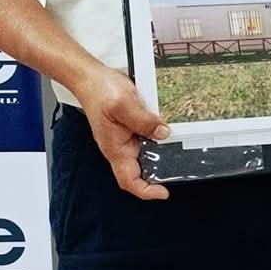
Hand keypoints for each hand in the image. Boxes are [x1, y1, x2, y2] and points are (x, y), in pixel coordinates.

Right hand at [74, 66, 170, 201]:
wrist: (90, 77)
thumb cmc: (99, 91)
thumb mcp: (124, 104)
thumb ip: (144, 121)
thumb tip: (163, 133)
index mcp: (115, 148)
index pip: (129, 181)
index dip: (146, 191)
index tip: (163, 192)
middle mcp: (120, 147)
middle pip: (142, 170)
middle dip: (160, 172)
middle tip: (180, 166)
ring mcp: (125, 138)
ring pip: (147, 153)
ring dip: (162, 152)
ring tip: (179, 146)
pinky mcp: (130, 128)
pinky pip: (147, 138)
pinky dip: (159, 137)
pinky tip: (168, 129)